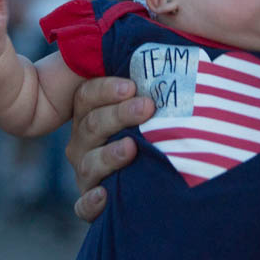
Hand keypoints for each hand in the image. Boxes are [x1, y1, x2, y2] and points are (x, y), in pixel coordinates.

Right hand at [66, 77, 153, 220]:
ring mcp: (86, 173)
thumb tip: (175, 53)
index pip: (87, 96)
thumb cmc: (153, 132)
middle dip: (119, 114)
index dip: (106, 89)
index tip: (132, 85)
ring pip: (89, 163)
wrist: (152, 185)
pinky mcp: (90, 204)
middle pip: (91, 125)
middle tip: (147, 107)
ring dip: (110, 154)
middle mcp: (83, 143)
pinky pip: (83, 206)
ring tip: (132, 148)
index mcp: (90, 115)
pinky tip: (105, 195)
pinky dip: (92, 202)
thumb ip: (149, 86)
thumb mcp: (147, 109)